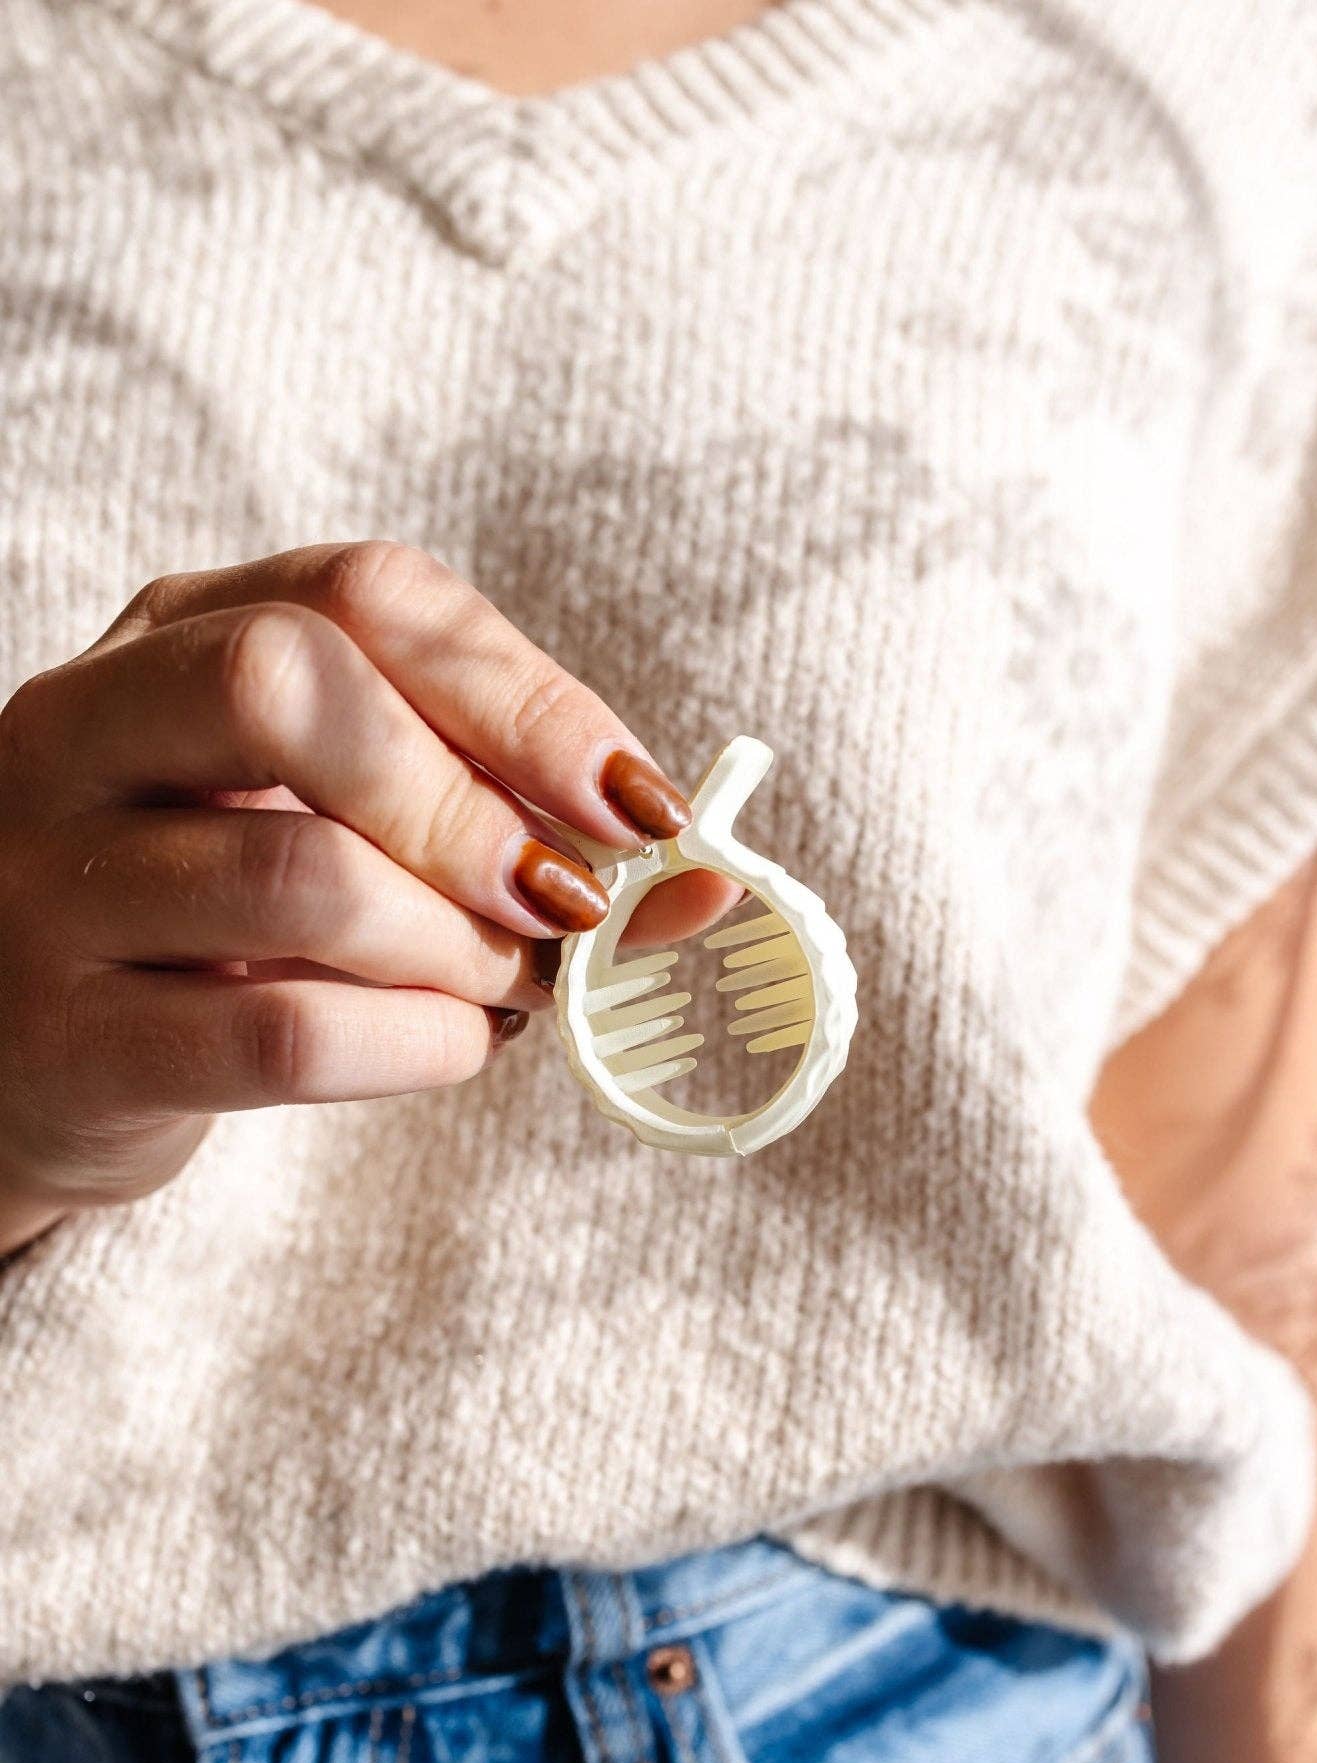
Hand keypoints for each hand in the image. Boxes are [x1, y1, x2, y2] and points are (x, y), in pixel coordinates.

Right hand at [0, 542, 730, 1249]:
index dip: (523, 690)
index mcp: (167, 638)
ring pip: (301, 878)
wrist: (21, 1063)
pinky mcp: (75, 1040)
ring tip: (511, 982)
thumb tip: (697, 875)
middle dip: (469, 804)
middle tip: (562, 898)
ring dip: (461, 946)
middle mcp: (83, 733)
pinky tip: (457, 1045)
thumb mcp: (326, 817)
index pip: (360, 593)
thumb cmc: (213, 922)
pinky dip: (419, 1047)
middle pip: (286, 686)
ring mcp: (51, 885)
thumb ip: (490, 812)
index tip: (636, 799)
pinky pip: (282, 1036)